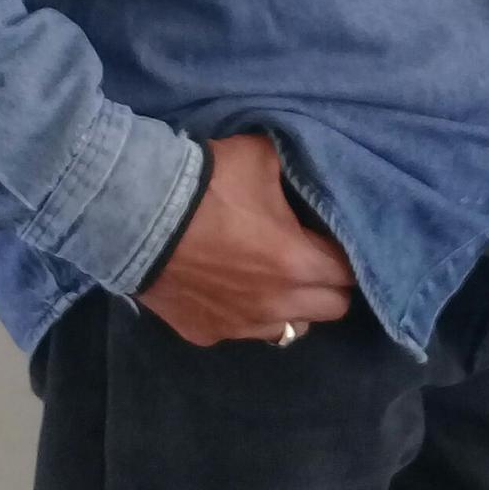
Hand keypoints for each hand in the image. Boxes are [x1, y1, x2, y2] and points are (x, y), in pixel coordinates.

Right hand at [134, 132, 357, 346]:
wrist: (138, 213)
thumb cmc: (207, 184)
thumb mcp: (261, 156)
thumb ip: (294, 168)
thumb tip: (307, 167)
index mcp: (298, 263)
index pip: (350, 273)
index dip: (345, 253)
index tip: (330, 238)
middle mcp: (277, 305)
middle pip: (333, 308)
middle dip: (329, 283)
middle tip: (310, 256)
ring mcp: (241, 326)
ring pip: (291, 328)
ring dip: (292, 305)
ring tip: (272, 276)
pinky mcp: (207, 333)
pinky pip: (244, 331)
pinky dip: (246, 313)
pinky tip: (228, 287)